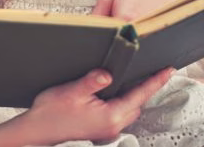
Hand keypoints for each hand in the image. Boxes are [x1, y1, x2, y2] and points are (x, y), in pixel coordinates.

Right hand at [11, 67, 174, 145]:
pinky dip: (120, 103)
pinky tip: (110, 94)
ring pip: (128, 110)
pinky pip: (118, 115)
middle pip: (137, 104)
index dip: (155, 82)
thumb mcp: (71, 91)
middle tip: (150, 71)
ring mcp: (106, 130)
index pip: (139, 95)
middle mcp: (112, 126)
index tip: (168, 71)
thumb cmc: (50, 113)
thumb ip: (92, 81)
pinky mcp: (99, 131)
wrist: (36, 131)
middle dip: (143, 89)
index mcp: (110, 116)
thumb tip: (108, 73)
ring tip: (128, 81)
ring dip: (130, 97)